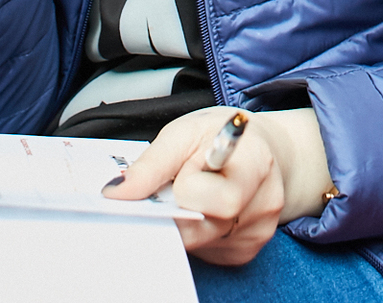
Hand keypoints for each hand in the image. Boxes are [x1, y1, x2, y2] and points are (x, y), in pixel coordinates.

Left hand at [108, 107, 333, 265]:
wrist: (257, 148)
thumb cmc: (221, 135)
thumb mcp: (185, 131)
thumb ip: (152, 163)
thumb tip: (118, 193)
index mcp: (256, 164)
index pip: (213, 198)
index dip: (186, 186)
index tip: (183, 168)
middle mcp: (265, 204)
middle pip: (200, 227)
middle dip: (177, 208)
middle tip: (178, 183)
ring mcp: (257, 232)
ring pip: (196, 243)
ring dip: (182, 221)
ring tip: (192, 191)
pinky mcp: (244, 251)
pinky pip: (203, 250)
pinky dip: (194, 232)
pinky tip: (202, 209)